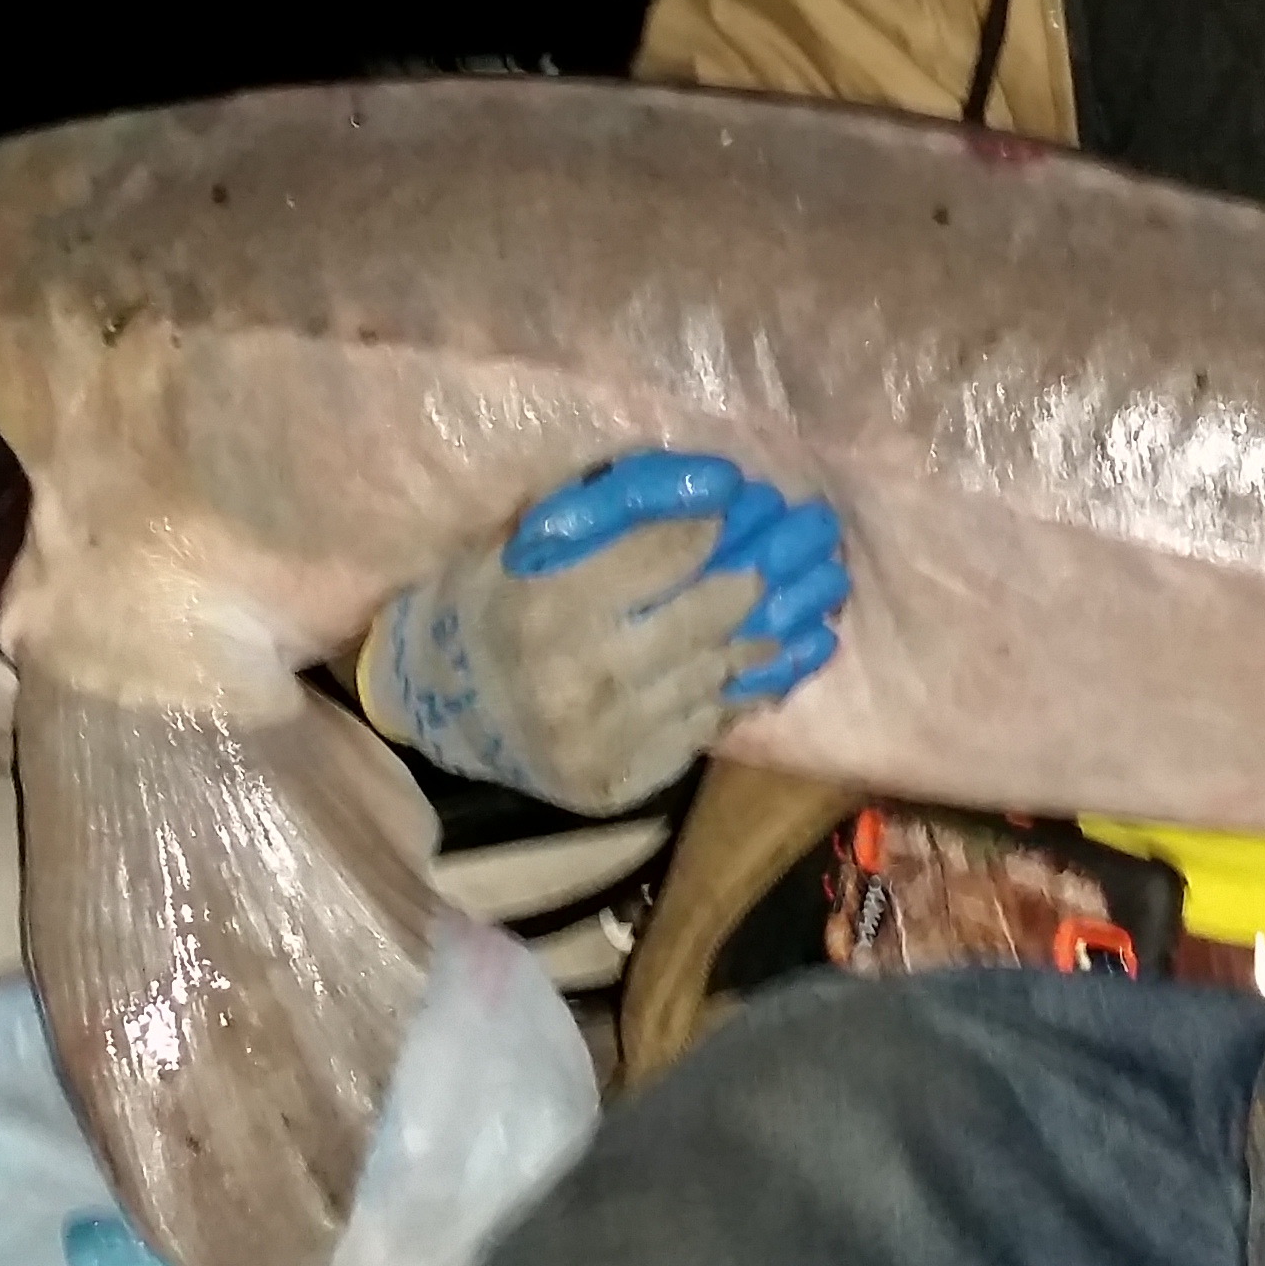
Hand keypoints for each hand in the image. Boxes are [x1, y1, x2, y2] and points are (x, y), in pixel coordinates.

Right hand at [356, 450, 848, 810]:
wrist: (436, 709)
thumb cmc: (485, 601)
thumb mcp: (529, 538)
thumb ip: (614, 510)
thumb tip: (717, 484)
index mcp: (544, 607)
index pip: (660, 556)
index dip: (715, 522)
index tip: (754, 497)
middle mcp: (577, 679)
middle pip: (705, 615)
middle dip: (769, 565)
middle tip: (815, 531)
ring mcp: (604, 740)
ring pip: (719, 670)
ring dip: (783, 622)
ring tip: (828, 583)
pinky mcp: (624, 781)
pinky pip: (710, 722)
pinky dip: (759, 680)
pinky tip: (799, 645)